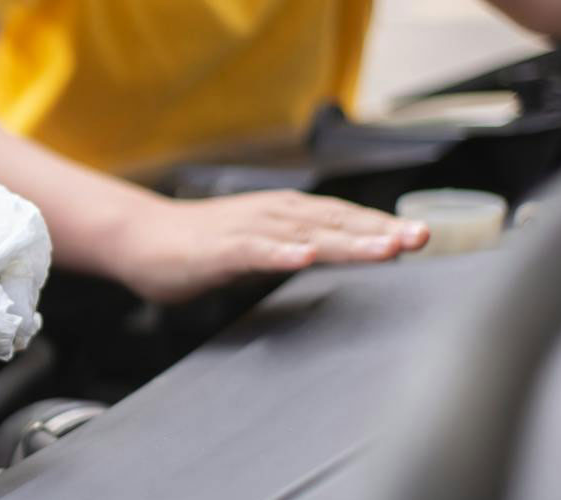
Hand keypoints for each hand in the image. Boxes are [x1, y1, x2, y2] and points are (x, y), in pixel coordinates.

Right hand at [105, 190, 427, 302]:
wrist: (140, 237)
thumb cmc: (200, 244)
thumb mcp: (261, 245)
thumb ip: (297, 248)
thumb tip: (335, 255)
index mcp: (287, 214)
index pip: (345, 218)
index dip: (382, 226)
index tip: (420, 236)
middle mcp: (275, 214)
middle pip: (336, 223)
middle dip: (380, 231)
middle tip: (419, 238)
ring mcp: (249, 230)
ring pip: (307, 234)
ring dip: (348, 241)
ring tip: (384, 249)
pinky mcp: (221, 249)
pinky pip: (256, 251)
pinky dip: (283, 252)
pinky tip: (305, 257)